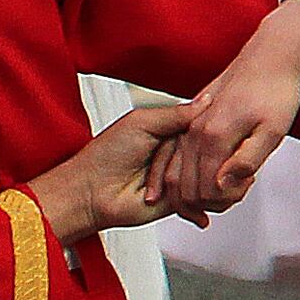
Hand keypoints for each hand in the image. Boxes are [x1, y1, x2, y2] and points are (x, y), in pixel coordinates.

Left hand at [26, 97, 193, 237]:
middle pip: (205, 149)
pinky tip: (166, 195)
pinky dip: (187, 196)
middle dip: (181, 156)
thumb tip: (206, 101)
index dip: (201, 126)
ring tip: (151, 182)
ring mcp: (179, 174)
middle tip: (151, 161)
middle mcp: (177, 151)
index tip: (197, 131)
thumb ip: (175, 113)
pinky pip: (199, 195)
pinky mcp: (180, 198)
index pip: (201, 122)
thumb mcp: (141, 123)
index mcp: (168, 128)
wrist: (92, 193)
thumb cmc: (106, 156)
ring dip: (179, 177)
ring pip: (203, 172)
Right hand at [157, 0, 299, 214]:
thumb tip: (223, 185)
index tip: (245, 189)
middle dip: (207, 202)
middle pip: (185, 186)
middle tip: (236, 193)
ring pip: (174, 173)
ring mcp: (189, 126)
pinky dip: (183, 176)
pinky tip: (204, 178)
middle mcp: (194, 131)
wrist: (268, 58)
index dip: (224, 200)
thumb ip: (247, 159)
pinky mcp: (190, 122)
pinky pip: (175, 156)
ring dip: (194, 192)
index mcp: (214, 136)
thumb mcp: (273, 131)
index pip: (205, 189)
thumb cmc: (275, 92)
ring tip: (225, 188)